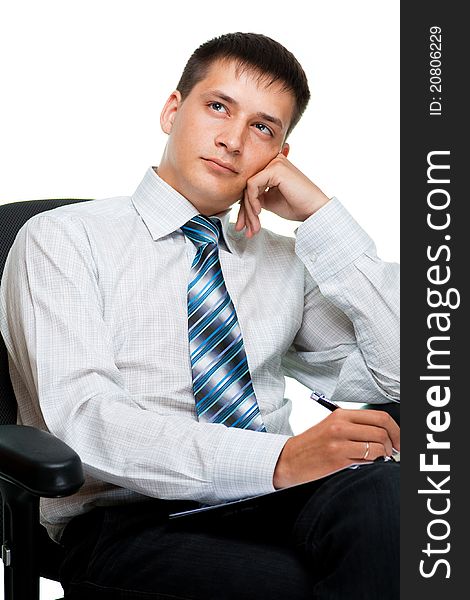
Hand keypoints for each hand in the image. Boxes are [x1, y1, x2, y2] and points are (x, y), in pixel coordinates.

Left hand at [235, 152, 329, 237]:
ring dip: (249, 210)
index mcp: (273, 167)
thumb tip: (239, 202)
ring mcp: (274, 163)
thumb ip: (256, 197)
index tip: (243, 224)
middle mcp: (273, 161)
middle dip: (244, 211)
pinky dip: (252, 201)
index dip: (245, 206)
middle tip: (242, 228)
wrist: (314, 210)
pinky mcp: (275, 169)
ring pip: (248, 187)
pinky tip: (259, 213)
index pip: (251, 185)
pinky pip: (252, 185)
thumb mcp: (270, 201)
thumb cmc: (297, 206)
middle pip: (248, 186)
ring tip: (254, 226)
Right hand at [273, 409, 399, 488]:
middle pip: (382, 431)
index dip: (396, 430)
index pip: (380, 416)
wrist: (289, 459)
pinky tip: (368, 463)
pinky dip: (374, 463)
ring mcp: (339, 443)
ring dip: (384, 456)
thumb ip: (355, 427)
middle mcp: (340, 426)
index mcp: (341, 414)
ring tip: (379, 459)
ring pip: (378, 447)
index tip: (399, 440)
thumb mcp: (332, 427)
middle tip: (393, 452)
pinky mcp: (338, 459)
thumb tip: (385, 434)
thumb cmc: (312, 445)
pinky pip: (368, 460)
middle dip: (394, 444)